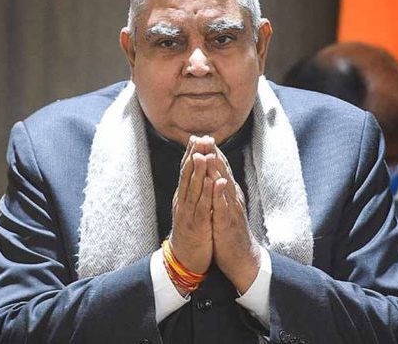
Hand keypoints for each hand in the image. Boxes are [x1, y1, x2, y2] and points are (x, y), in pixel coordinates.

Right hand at [167, 136, 215, 275]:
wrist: (184, 260)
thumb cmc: (190, 233)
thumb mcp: (190, 209)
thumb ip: (191, 192)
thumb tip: (193, 174)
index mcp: (183, 197)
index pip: (186, 171)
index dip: (191, 154)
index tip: (196, 137)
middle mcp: (183, 201)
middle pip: (187, 175)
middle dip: (193, 156)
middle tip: (198, 138)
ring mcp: (189, 213)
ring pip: (193, 188)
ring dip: (198, 171)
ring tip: (203, 155)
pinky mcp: (197, 225)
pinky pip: (203, 207)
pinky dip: (208, 193)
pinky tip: (214, 182)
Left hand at [208, 145, 260, 293]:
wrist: (242, 258)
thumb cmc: (229, 231)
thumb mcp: (223, 206)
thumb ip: (220, 189)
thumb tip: (214, 172)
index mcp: (228, 193)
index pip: (219, 169)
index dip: (211, 152)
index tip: (201, 136)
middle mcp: (232, 197)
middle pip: (222, 171)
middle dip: (214, 154)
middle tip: (206, 137)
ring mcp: (231, 210)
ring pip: (223, 185)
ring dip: (216, 169)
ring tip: (209, 153)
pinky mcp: (228, 223)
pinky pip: (224, 207)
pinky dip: (220, 194)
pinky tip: (217, 183)